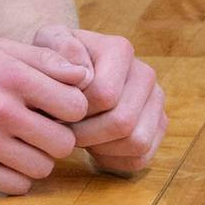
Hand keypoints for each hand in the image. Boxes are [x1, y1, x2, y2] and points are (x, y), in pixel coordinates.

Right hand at [0, 39, 92, 194]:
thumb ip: (43, 60)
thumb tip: (86, 77)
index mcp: (10, 76)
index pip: (76, 105)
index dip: (70, 108)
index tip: (54, 107)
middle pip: (64, 143)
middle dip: (56, 137)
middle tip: (37, 129)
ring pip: (43, 168)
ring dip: (36, 158)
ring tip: (17, 143)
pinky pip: (18, 186)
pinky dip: (15, 176)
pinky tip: (0, 158)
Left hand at [31, 26, 165, 174]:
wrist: (68, 76)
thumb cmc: (56, 63)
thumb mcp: (47, 44)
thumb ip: (59, 49)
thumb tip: (81, 75)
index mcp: (120, 50)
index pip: (104, 95)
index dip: (75, 110)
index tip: (55, 109)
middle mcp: (145, 74)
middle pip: (123, 122)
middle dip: (86, 133)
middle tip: (63, 130)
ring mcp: (155, 102)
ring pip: (137, 143)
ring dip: (101, 148)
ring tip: (78, 135)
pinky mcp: (157, 127)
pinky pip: (140, 158)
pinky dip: (113, 159)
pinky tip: (93, 145)